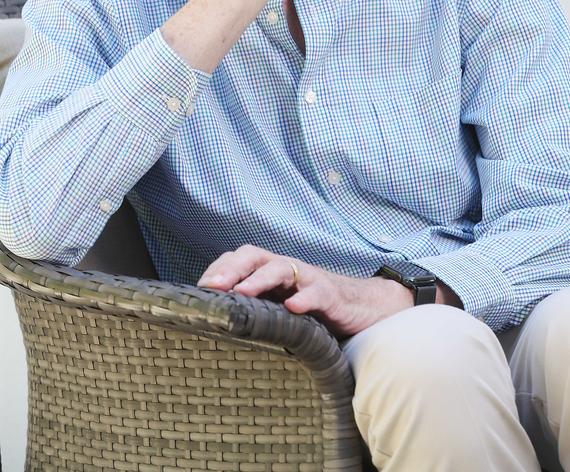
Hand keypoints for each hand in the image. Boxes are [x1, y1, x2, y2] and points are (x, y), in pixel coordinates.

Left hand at [197, 244, 413, 337]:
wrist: (363, 309)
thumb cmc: (314, 309)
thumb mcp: (280, 307)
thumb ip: (256, 307)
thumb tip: (215, 322)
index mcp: (270, 271)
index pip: (238, 259)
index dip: (219, 269)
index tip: (198, 288)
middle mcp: (287, 269)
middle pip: (255, 256)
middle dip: (231, 268)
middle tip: (212, 287)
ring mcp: (309, 279)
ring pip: (281, 268)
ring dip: (259, 279)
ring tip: (242, 293)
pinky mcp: (331, 296)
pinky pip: (317, 293)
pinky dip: (305, 298)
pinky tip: (293, 308)